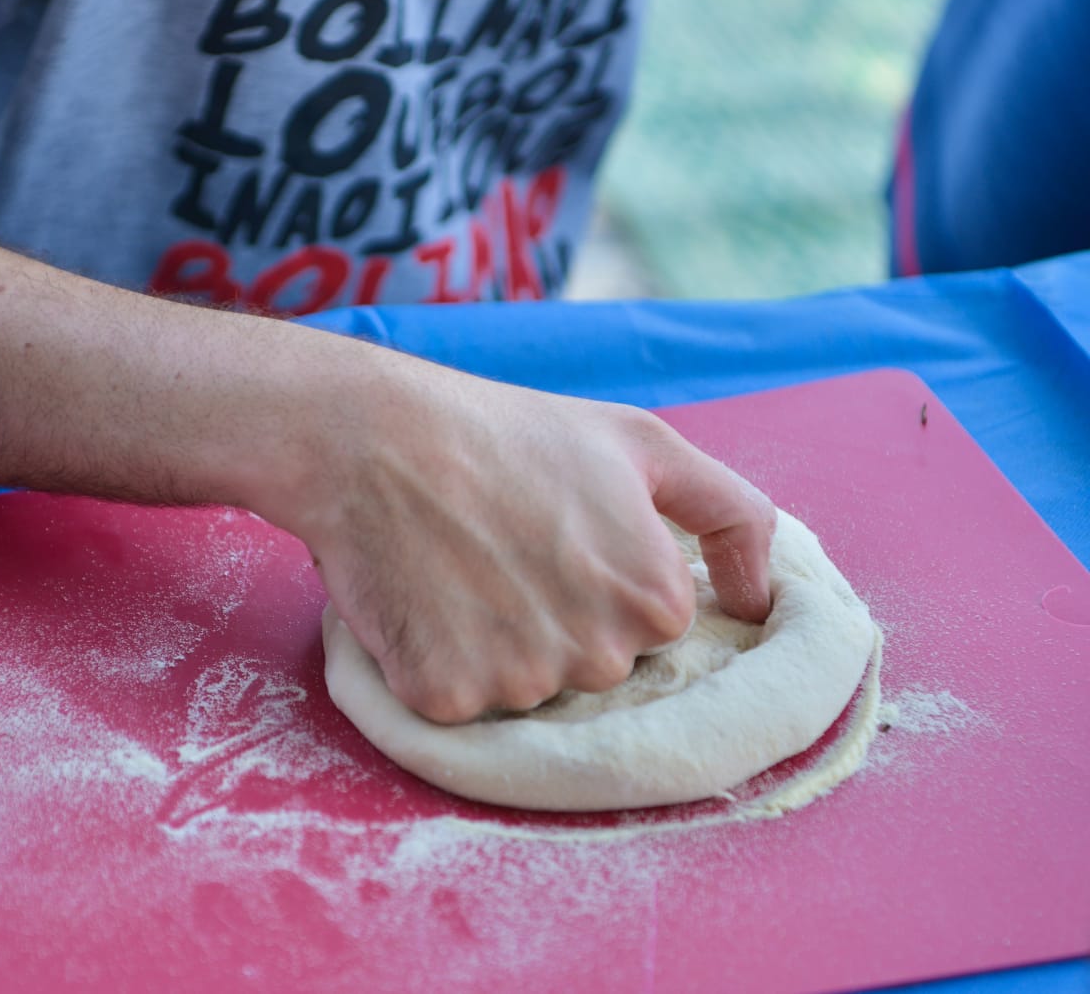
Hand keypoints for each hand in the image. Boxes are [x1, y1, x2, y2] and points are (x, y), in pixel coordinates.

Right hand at [286, 360, 774, 723]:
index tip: (555, 538)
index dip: (597, 582)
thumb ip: (731, 514)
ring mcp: (521, 682)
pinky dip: (434, 660)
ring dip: (489, 644)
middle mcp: (599, 655)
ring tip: (457, 568)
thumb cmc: (508, 433)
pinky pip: (454, 702)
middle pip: (586, 668)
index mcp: (655, 600)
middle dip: (549, 619)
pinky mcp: (447, 698)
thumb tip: (760, 602)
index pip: (646, 630)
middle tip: (499, 547)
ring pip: (520, 689)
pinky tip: (423, 599)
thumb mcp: (641, 444)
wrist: (375, 437)